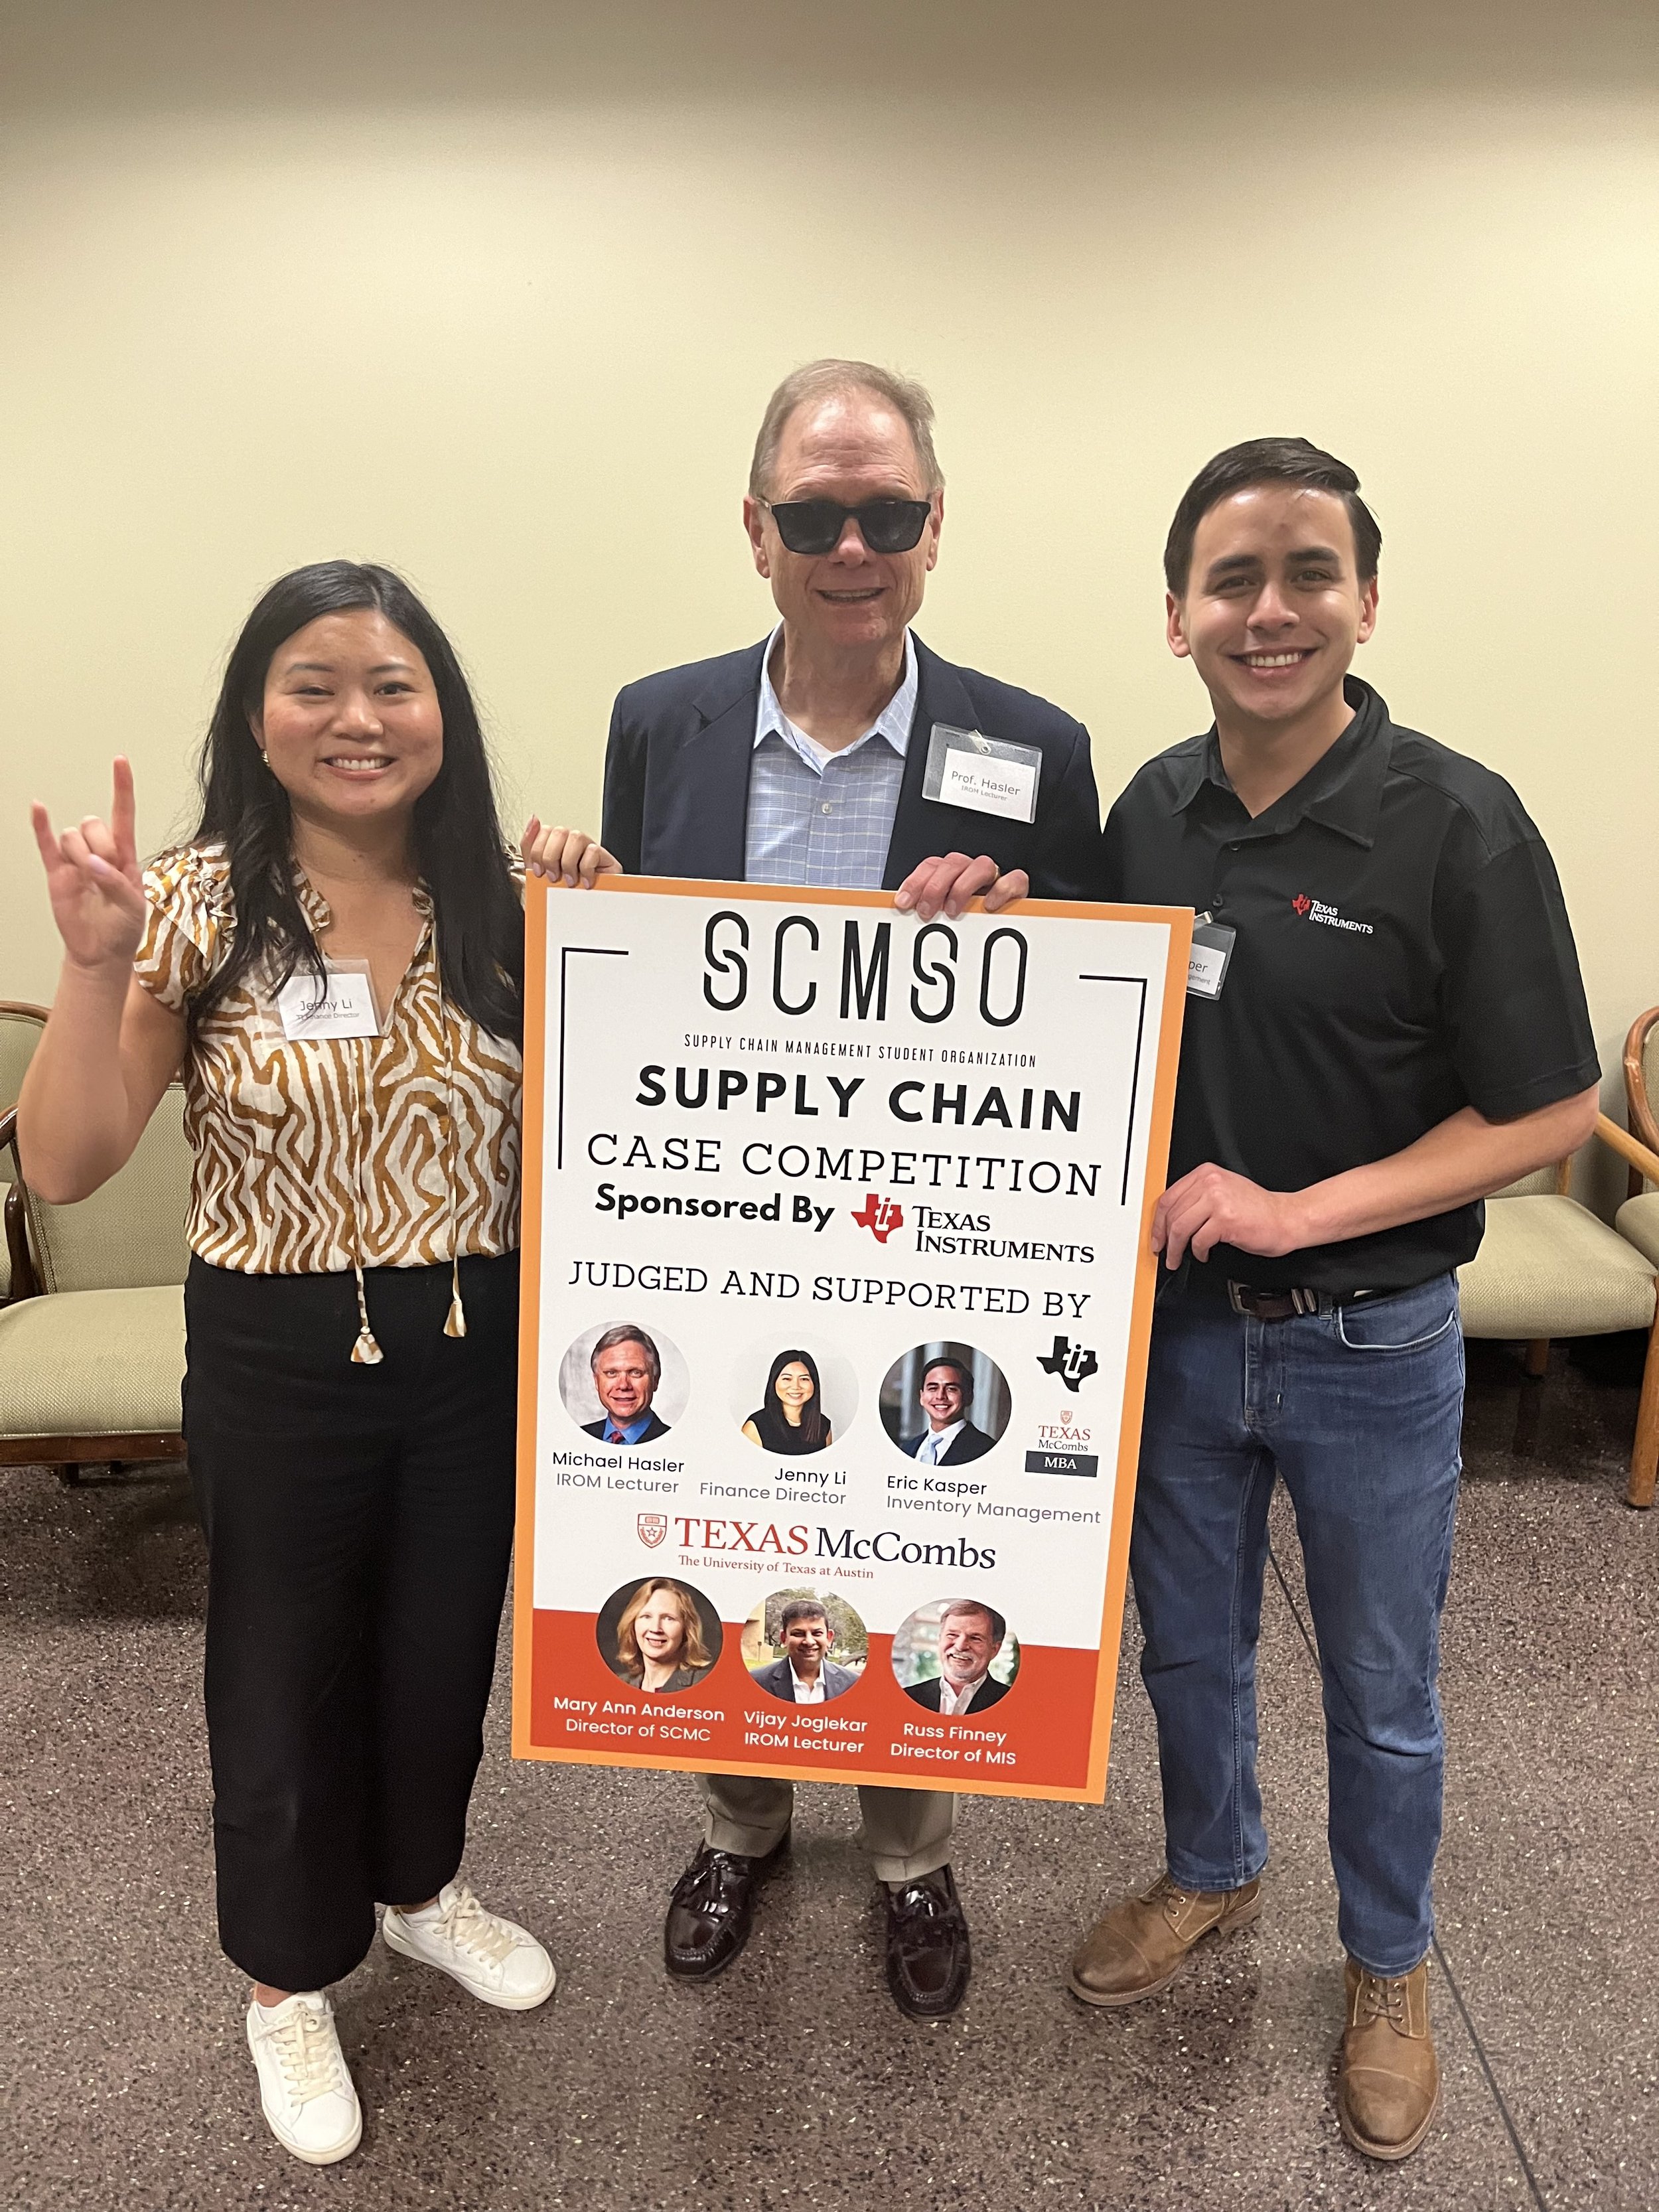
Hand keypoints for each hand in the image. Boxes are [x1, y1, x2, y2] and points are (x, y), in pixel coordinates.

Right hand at [31, 756, 148, 971]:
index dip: (122, 788)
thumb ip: (117, 882)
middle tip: (104, 872)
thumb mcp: (132, 908)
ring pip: (72, 835)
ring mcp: (76, 860)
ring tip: (87, 878)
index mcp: (125, 856)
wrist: (100, 952)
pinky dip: (41, 826)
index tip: (120, 762)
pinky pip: (46, 844)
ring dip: (79, 852)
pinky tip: (38, 808)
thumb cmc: (123, 929)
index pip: (123, 815)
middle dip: (99, 844)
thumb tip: (92, 864)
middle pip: (94, 824)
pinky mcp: (57, 872)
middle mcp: (100, 852)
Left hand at [521, 818, 621, 885]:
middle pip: (558, 831)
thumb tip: (533, 819)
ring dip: (568, 862)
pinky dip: (585, 869)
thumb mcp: (538, 871)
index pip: (545, 830)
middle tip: (554, 876)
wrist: (583, 913)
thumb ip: (530, 845)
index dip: (538, 850)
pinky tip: (584, 881)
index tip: (539, 871)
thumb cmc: (563, 894)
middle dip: (551, 857)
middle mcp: (573, 843)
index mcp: (557, 845)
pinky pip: (593, 851)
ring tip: (570, 879)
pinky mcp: (606, 858)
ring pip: (576, 836)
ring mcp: (589, 848)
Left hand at [893, 852, 1029, 920]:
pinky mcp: (1016, 887)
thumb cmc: (969, 919)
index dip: (915, 881)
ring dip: (963, 887)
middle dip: (935, 886)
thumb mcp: (942, 915)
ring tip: (953, 911)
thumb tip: (903, 916)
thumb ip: (926, 911)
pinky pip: (1014, 879)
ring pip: (981, 865)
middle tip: (926, 911)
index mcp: (951, 874)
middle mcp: (971, 871)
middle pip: (952, 863)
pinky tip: (989, 906)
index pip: (931, 865)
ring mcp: (994, 877)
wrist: (1008, 928)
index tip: (904, 902)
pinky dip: (1001, 890)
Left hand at [1151, 1163, 1309, 1267]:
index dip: (1157, 1221)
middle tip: (1163, 1251)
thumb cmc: (1257, 1210)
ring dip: (1175, 1249)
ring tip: (1176, 1258)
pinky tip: (1203, 1254)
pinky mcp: (1225, 1220)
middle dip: (1163, 1238)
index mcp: (1206, 1173)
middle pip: (1171, 1214)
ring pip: (1180, 1228)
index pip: (1168, 1197)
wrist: (1285, 1218)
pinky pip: (1198, 1241)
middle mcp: (1210, 1182)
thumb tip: (1169, 1218)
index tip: (1156, 1235)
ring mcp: (1218, 1200)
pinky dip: (1197, 1252)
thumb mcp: (1224, 1191)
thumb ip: (1197, 1197)